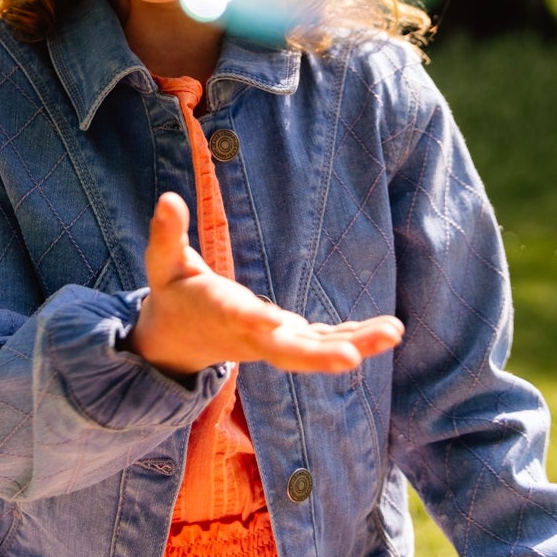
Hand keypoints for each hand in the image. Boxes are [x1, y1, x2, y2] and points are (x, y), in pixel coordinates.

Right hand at [125, 192, 403, 376]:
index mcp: (217, 312)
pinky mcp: (286, 340)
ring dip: (354, 342)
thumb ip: (166, 234)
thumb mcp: (162, 263)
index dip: (254, 320)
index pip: (236, 317)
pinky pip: (321, 341)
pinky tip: (384, 332)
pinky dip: (352, 337)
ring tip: (393, 333)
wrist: (177, 342)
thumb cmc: (173, 294)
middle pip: (286, 350)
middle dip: (318, 355)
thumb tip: (167, 198)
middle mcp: (249, 335)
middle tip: (352, 359)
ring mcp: (271, 343)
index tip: (273, 322)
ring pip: (314, 349)